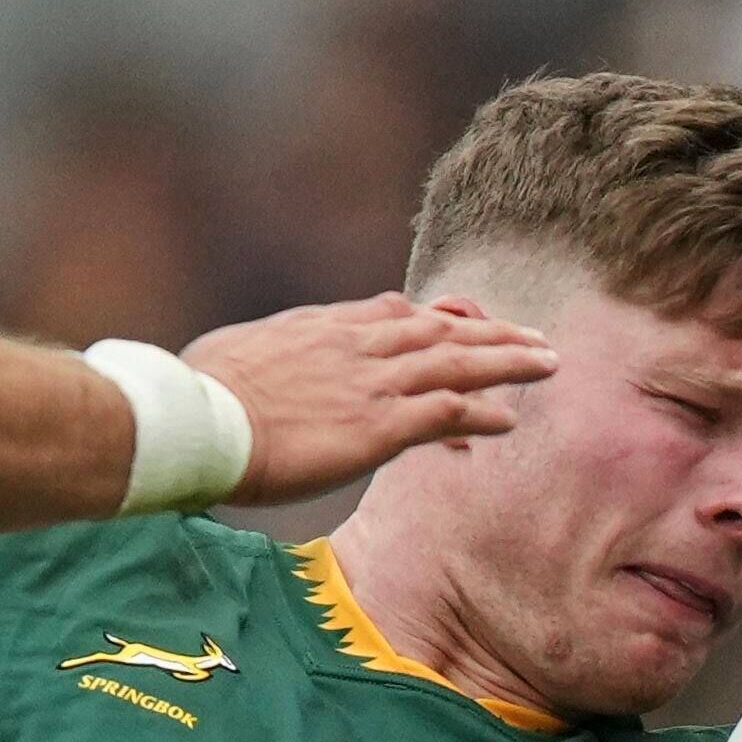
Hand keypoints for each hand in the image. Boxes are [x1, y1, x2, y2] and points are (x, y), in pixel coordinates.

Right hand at [189, 295, 551, 503]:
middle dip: (491, 331)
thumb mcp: (232, 354)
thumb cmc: (194, 395)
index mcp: (321, 326)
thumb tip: (246, 365)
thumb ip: (261, 354)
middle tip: (532, 336)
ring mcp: (372, 383)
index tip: (458, 326)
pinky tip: (509, 418)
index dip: (433, 322)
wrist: (194, 418)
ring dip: (508, 360)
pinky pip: (447, 413)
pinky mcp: (379, 426)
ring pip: (457, 361)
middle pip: (439, 329)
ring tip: (547, 363)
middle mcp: (356, 345)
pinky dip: (481, 412)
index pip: (392, 315)